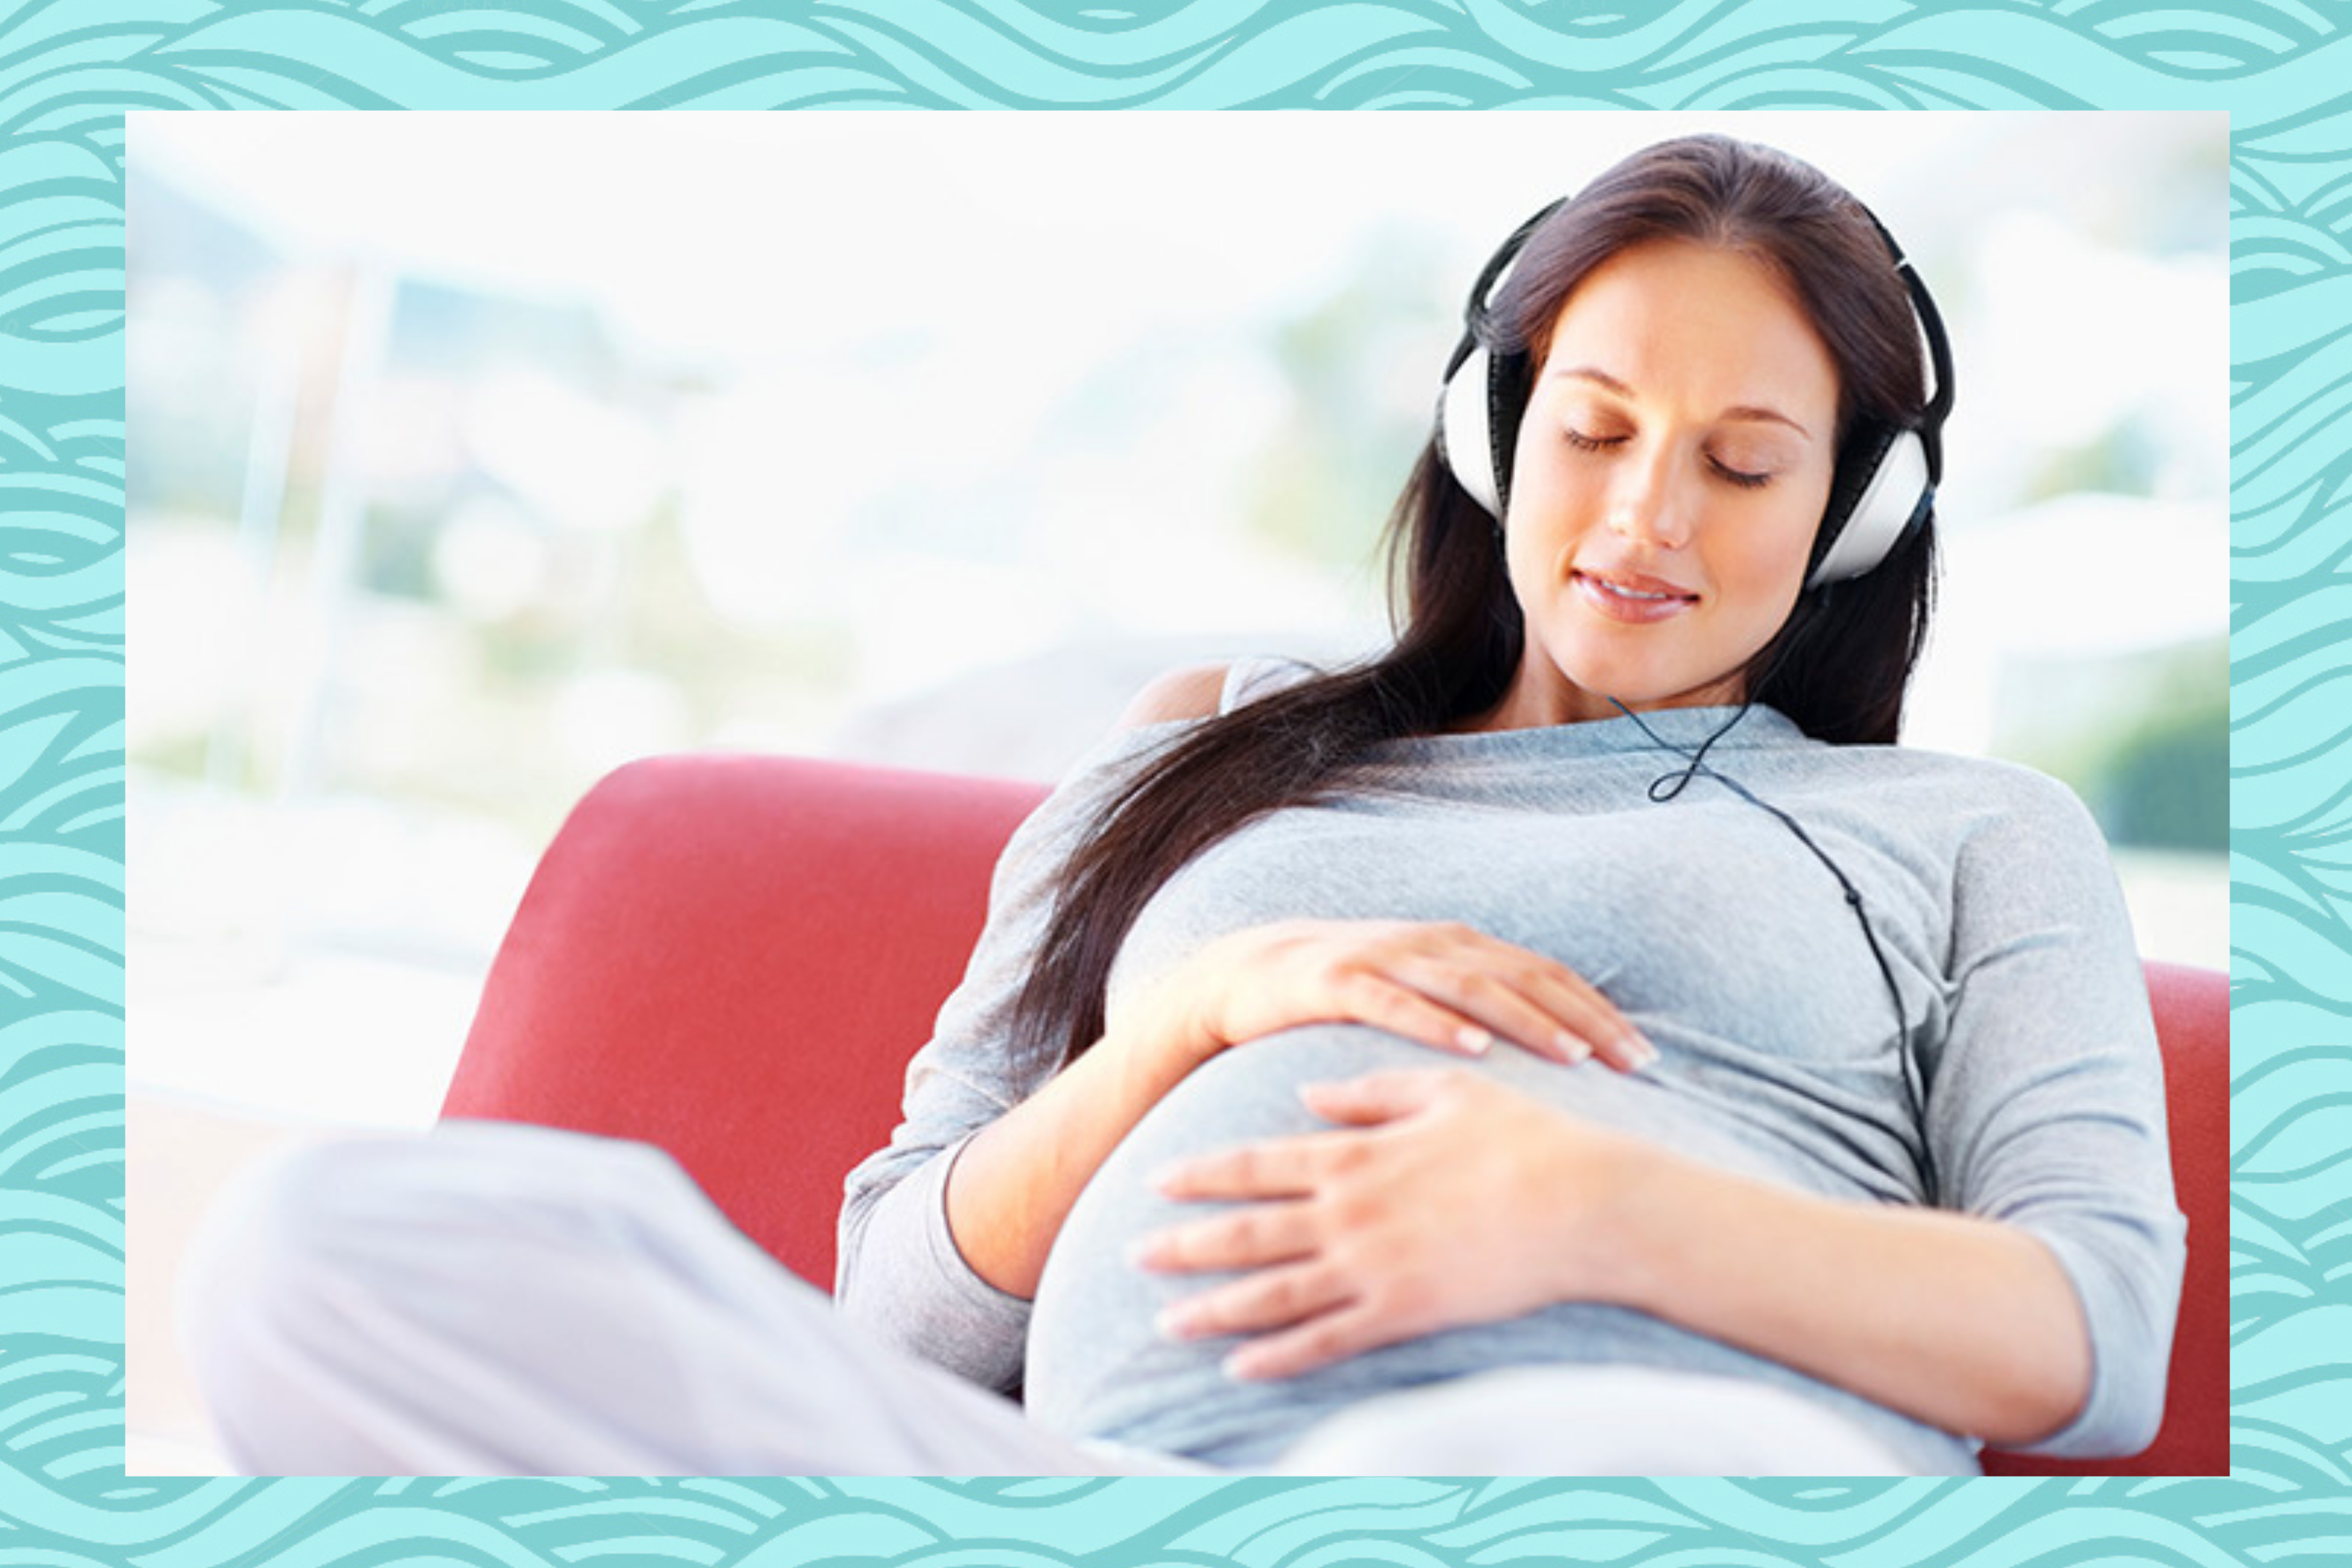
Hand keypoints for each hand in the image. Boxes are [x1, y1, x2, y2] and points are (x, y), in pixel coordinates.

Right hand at [1112, 919, 1655, 1073]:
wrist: (1242, 973)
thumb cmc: (1344, 994)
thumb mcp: (1419, 994)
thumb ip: (1477, 1011)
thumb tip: (1555, 1052)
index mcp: (1460, 946)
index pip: (1547, 975)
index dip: (1599, 1010)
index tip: (1647, 1056)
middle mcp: (1432, 943)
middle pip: (1525, 979)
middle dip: (1585, 1021)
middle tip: (1635, 1064)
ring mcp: (1386, 957)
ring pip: (1471, 989)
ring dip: (1526, 1022)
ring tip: (1572, 1057)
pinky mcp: (1338, 980)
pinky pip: (1396, 1004)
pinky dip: (1437, 1025)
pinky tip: (1472, 1052)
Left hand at [1131, 1066, 1651, 1379]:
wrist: (1584, 1199)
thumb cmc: (1523, 1136)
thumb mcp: (1443, 1090)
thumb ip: (1370, 1090)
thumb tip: (1310, 1089)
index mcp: (1354, 1155)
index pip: (1257, 1165)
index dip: (1203, 1175)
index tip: (1156, 1180)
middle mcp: (1350, 1213)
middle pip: (1248, 1232)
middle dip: (1185, 1244)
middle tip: (1130, 1252)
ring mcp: (1373, 1266)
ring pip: (1273, 1294)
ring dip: (1214, 1309)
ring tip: (1166, 1322)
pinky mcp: (1404, 1313)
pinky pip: (1327, 1341)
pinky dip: (1279, 1357)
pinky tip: (1239, 1367)